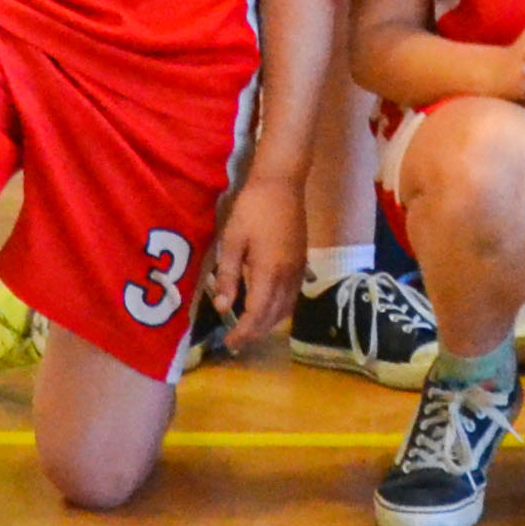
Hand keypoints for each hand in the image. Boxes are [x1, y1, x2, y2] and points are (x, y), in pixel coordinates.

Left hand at [205, 175, 298, 356]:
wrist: (282, 183)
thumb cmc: (252, 209)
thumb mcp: (232, 241)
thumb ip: (227, 276)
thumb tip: (221, 307)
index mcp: (269, 273)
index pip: (256, 314)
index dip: (243, 331)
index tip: (229, 342)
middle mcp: (288, 276)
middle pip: (273, 316)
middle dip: (255, 332)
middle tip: (237, 342)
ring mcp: (298, 269)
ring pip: (286, 308)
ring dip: (269, 323)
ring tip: (251, 329)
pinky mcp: (302, 261)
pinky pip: (293, 296)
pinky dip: (280, 309)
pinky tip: (269, 308)